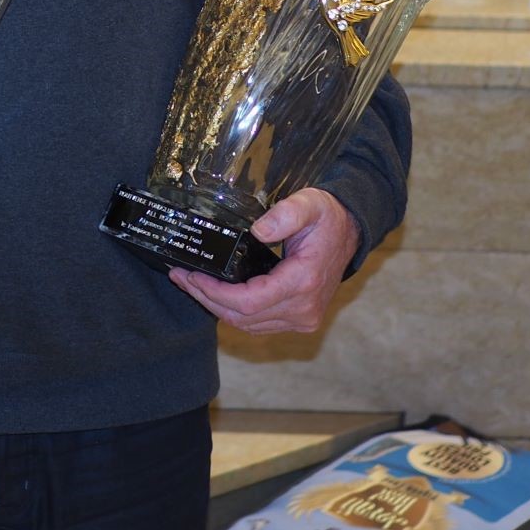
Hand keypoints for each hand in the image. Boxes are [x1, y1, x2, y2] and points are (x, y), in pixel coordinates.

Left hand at [168, 187, 359, 334]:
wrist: (350, 232)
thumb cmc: (326, 217)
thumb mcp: (309, 204)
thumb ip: (285, 214)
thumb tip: (258, 230)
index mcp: (303, 282)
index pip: (249, 302)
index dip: (215, 293)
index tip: (191, 275)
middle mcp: (303, 309)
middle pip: (243, 317)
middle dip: (206, 298)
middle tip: (179, 276)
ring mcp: (303, 318)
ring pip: (248, 325)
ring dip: (216, 307)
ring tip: (190, 282)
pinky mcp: (300, 319)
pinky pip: (259, 323)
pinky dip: (234, 312)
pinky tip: (214, 293)